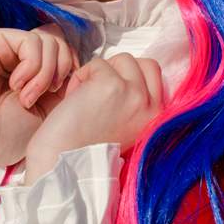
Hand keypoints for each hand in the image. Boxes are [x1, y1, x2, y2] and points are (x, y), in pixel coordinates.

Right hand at [0, 24, 78, 165]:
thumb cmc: (6, 134)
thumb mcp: (49, 109)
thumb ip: (64, 82)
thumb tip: (81, 61)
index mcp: (32, 69)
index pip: (65, 49)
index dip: (73, 68)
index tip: (63, 95)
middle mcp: (18, 53)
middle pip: (60, 40)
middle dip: (62, 70)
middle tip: (45, 97)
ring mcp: (5, 45)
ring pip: (50, 40)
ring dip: (45, 73)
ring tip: (27, 97)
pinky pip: (31, 41)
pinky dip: (32, 67)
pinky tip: (17, 86)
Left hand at [24, 54, 163, 182]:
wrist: (64, 164)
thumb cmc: (86, 147)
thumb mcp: (126, 125)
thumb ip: (135, 102)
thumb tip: (127, 71)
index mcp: (158, 118)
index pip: (155, 74)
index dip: (130, 76)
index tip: (111, 94)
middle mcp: (151, 107)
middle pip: (142, 62)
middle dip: (119, 70)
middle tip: (99, 92)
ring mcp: (133, 94)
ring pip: (121, 59)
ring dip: (100, 72)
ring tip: (85, 97)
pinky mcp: (111, 86)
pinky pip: (97, 64)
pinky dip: (81, 77)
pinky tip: (74, 99)